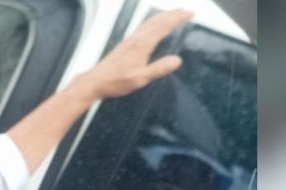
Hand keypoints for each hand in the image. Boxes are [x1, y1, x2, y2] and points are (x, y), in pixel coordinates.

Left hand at [73, 10, 191, 99]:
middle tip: (186, 11)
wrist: (96, 81)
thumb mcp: (140, 78)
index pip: (163, 27)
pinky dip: (153, 22)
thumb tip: (177, 60)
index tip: (189, 13)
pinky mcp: (126, 44)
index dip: (177, 19)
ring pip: (149, 23)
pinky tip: (153, 26)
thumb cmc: (116, 81)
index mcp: (142, 45)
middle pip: (157, 21)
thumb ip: (159, 69)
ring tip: (173, 13)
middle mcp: (136, 39)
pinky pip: (143, 28)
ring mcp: (130, 40)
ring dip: (163, 16)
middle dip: (172, 14)